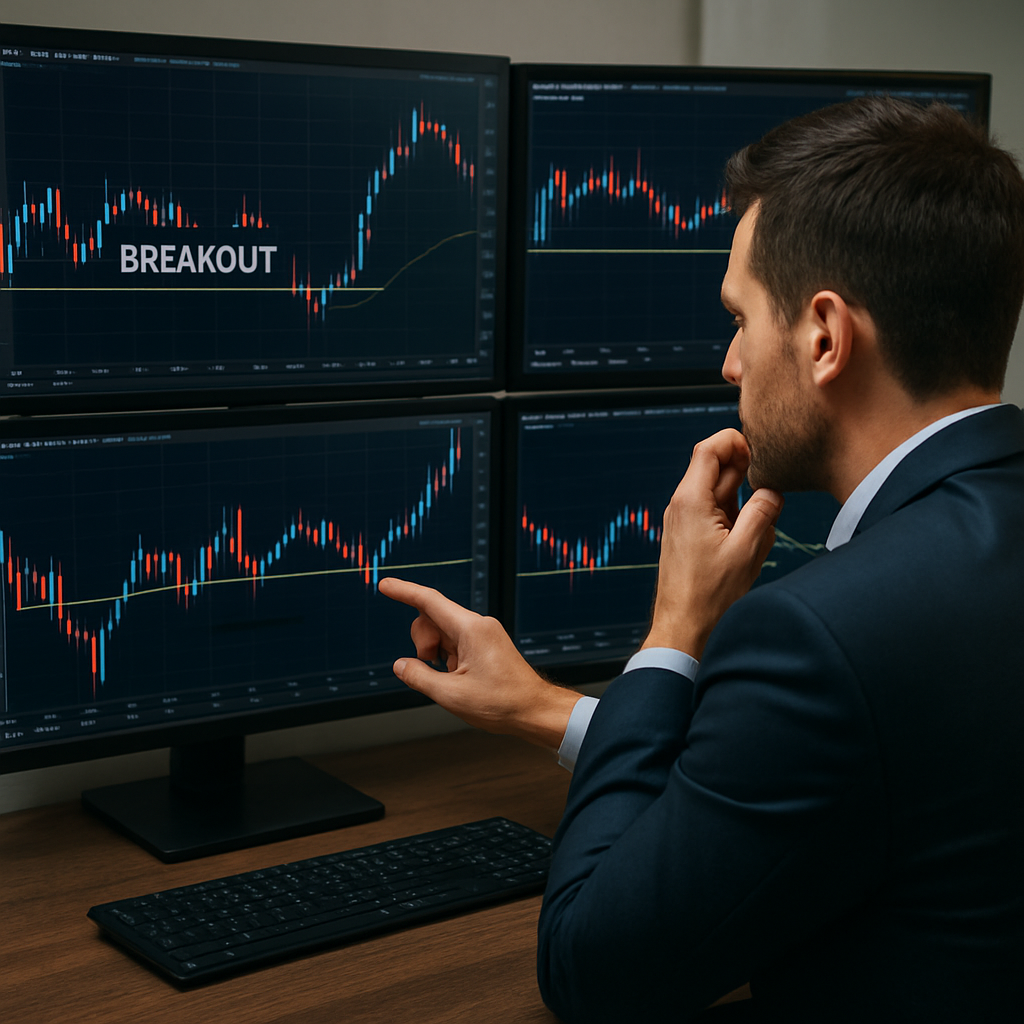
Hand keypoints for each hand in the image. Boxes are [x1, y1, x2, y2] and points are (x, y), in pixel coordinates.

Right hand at [377, 578, 581, 749]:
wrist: (535, 711)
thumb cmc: (503, 703)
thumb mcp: (451, 695)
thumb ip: (419, 677)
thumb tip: (400, 665)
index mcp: (471, 629)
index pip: (429, 601)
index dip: (403, 592)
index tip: (385, 585)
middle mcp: (478, 625)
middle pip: (433, 618)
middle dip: (422, 641)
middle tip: (430, 667)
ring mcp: (484, 634)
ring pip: (442, 632)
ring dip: (435, 653)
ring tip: (449, 678)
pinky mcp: (486, 645)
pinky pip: (456, 642)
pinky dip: (447, 657)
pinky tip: (458, 679)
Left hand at [643, 429, 782, 659]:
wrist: (683, 628)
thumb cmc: (710, 595)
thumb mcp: (748, 549)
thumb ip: (763, 510)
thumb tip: (771, 490)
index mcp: (691, 500)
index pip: (709, 448)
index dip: (735, 442)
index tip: (759, 455)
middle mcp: (682, 505)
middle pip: (717, 469)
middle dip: (747, 477)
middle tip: (767, 499)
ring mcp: (684, 520)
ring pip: (720, 494)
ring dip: (744, 504)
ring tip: (756, 534)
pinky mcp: (690, 535)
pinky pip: (717, 514)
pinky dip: (736, 522)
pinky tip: (747, 548)